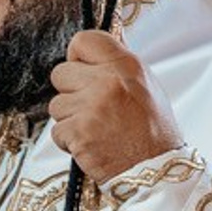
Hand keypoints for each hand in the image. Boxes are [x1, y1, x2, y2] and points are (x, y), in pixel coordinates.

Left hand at [47, 33, 178, 185]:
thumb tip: (97, 46)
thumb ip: (118, 65)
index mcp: (126, 65)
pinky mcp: (78, 133)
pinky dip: (69, 141)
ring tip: (96, 128)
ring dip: (70, 118)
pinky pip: (57, 131)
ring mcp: (91, 107)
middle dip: (70, 91)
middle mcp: (107, 82)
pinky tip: (91, 144)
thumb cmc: (153, 131)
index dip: (77, 56)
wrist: (156, 170)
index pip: (83, 40)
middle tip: (91, 107)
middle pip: (60, 73)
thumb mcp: (147, 86)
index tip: (82, 69)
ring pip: (56, 104)